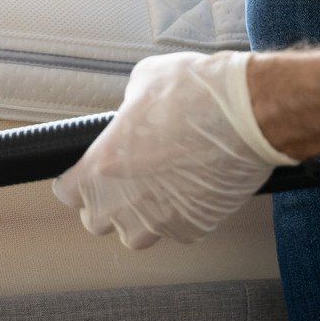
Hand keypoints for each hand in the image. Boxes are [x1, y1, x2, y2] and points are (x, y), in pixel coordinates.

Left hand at [52, 51, 297, 248]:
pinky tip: (189, 196)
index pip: (67, 192)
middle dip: (105, 206)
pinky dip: (179, 219)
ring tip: (155, 196)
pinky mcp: (195, 226)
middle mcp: (125, 199)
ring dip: (139, 220)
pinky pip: (176, 232)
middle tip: (122, 185)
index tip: (85, 175)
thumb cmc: (197, 92)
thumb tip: (130, 116)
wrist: (252, 112)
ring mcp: (161, 218)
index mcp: (102, 164)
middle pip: (96, 222)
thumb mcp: (143, 83)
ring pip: (134, 237)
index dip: (75, 182)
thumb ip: (126, 111)